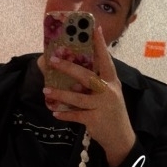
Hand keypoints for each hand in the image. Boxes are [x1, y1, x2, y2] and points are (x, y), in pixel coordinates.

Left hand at [43, 25, 135, 166]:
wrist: (121, 137)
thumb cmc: (112, 112)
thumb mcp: (111, 94)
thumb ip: (98, 83)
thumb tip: (76, 72)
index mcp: (112, 82)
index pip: (106, 60)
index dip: (100, 44)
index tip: (94, 28)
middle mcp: (108, 91)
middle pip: (87, 76)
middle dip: (68, 67)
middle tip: (53, 60)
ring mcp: (102, 106)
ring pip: (77, 97)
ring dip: (60, 94)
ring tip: (46, 90)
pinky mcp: (95, 119)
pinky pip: (75, 115)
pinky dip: (64, 113)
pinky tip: (54, 112)